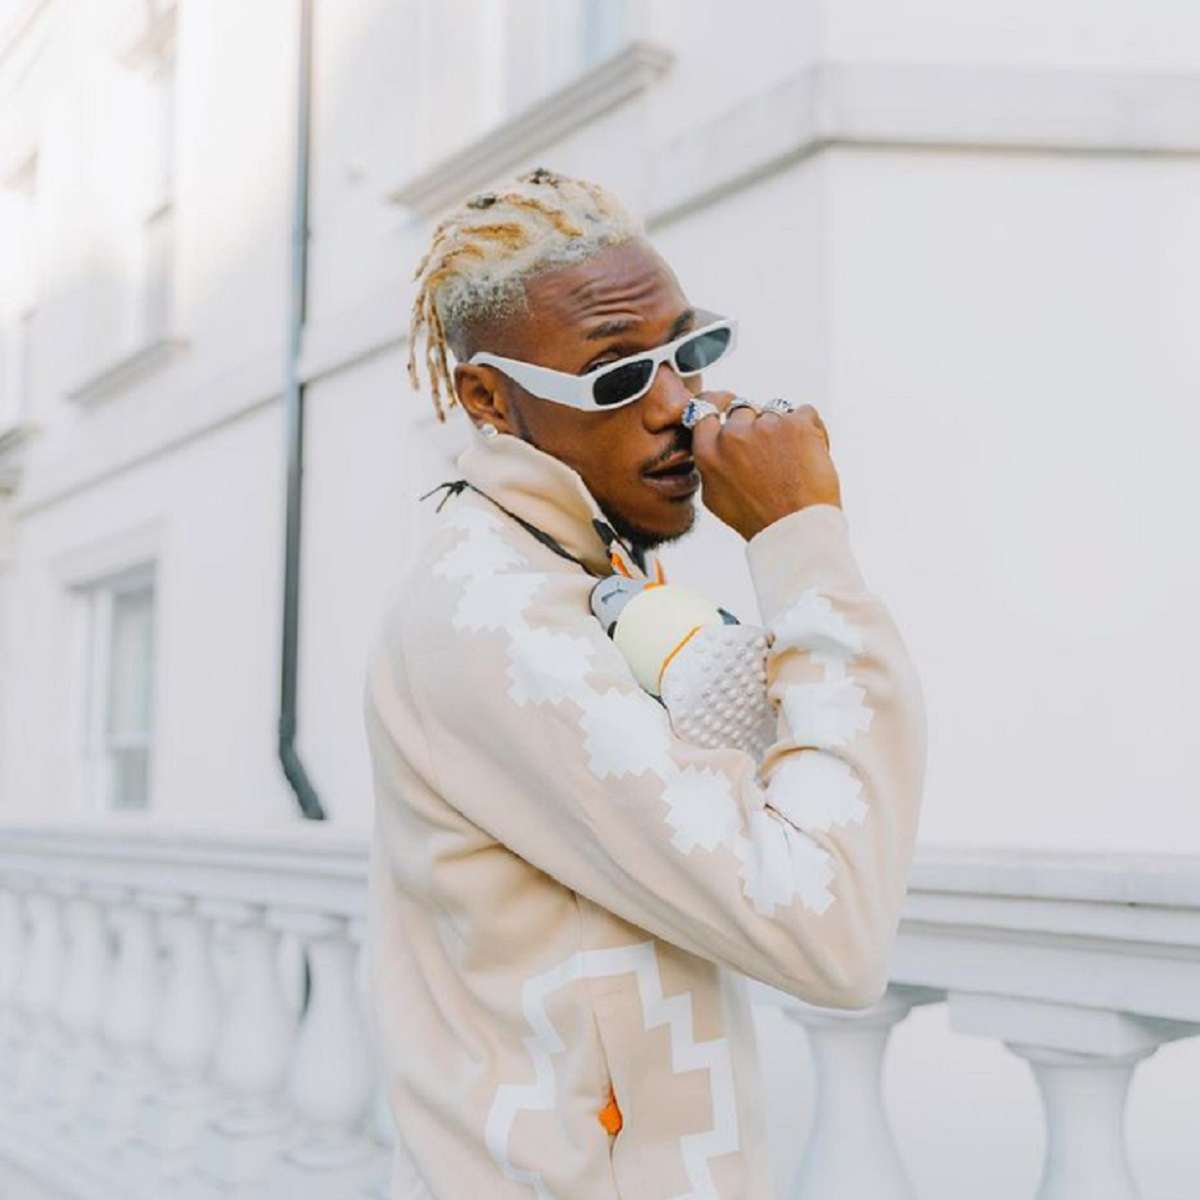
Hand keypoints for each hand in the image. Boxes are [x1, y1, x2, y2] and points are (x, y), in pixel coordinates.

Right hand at [689, 393, 841, 540]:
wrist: (797, 530)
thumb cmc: (759, 519)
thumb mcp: (715, 497)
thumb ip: (711, 465)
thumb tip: (713, 444)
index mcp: (709, 452)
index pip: (704, 411)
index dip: (716, 403)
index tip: (725, 403)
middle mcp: (733, 434)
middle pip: (743, 409)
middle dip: (756, 424)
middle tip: (771, 454)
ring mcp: (766, 425)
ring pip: (775, 411)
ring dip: (784, 429)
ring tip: (792, 463)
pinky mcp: (797, 423)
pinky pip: (804, 413)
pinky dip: (810, 430)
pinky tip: (809, 456)